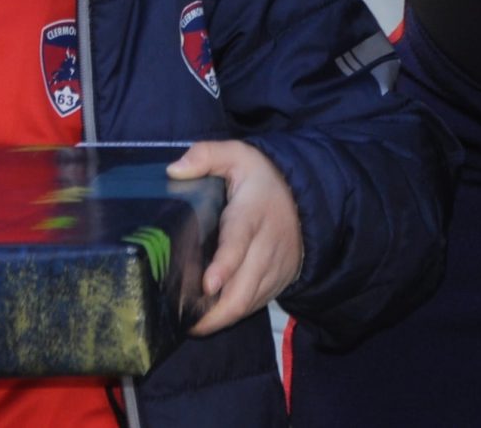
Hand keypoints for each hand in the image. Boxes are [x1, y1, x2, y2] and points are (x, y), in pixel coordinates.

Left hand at [167, 141, 304, 335]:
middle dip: (215, 312)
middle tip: (183, 321)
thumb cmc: (263, 178)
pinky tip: (209, 317)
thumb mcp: (238, 155)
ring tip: (189, 324)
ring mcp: (274, 268)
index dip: (225, 266)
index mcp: (252, 213)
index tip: (207, 284)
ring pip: (248, 303)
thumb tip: (174, 171)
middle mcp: (266, 246)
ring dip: (220, 318)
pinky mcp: (278, 282)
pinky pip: (254, 305)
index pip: (239, 242)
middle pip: (244, 289)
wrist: (307, 196)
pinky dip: (232, 314)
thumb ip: (206, 155)